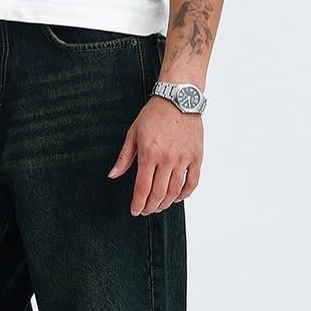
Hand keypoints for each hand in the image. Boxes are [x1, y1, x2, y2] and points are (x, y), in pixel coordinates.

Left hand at [108, 95, 202, 213]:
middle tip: (146, 210)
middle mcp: (167, 159)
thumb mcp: (133, 133)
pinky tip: (178, 197)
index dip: (138, 204)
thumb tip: (113, 175)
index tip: (135, 210)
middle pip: (158, 194)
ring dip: (166, 203)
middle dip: (150, 207)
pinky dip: (185, 194)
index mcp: (149, 154)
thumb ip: (124, 157)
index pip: (142, 188)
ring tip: (159, 206)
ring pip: (175, 191)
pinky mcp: (196, 156)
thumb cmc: (154, 114)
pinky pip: (192, 182)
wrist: (179, 99)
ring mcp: (183, 159)